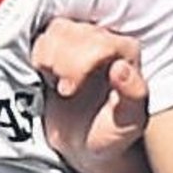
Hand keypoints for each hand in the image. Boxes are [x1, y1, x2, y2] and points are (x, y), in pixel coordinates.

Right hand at [32, 17, 149, 172]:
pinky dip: (39, 56)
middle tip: (65, 90)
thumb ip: (133, 94)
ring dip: (50, 58)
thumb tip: (121, 68)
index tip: (69, 90)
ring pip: (58, 29)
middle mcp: (105, 39)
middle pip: (75, 32)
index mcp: (127, 53)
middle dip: (64, 63)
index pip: (100, 43)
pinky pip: (43, 37)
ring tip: (56, 83)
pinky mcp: (59, 46)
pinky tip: (47, 75)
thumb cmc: (111, 130)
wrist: (84, 143)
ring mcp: (81, 40)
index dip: (80, 64)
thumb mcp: (129, 122)